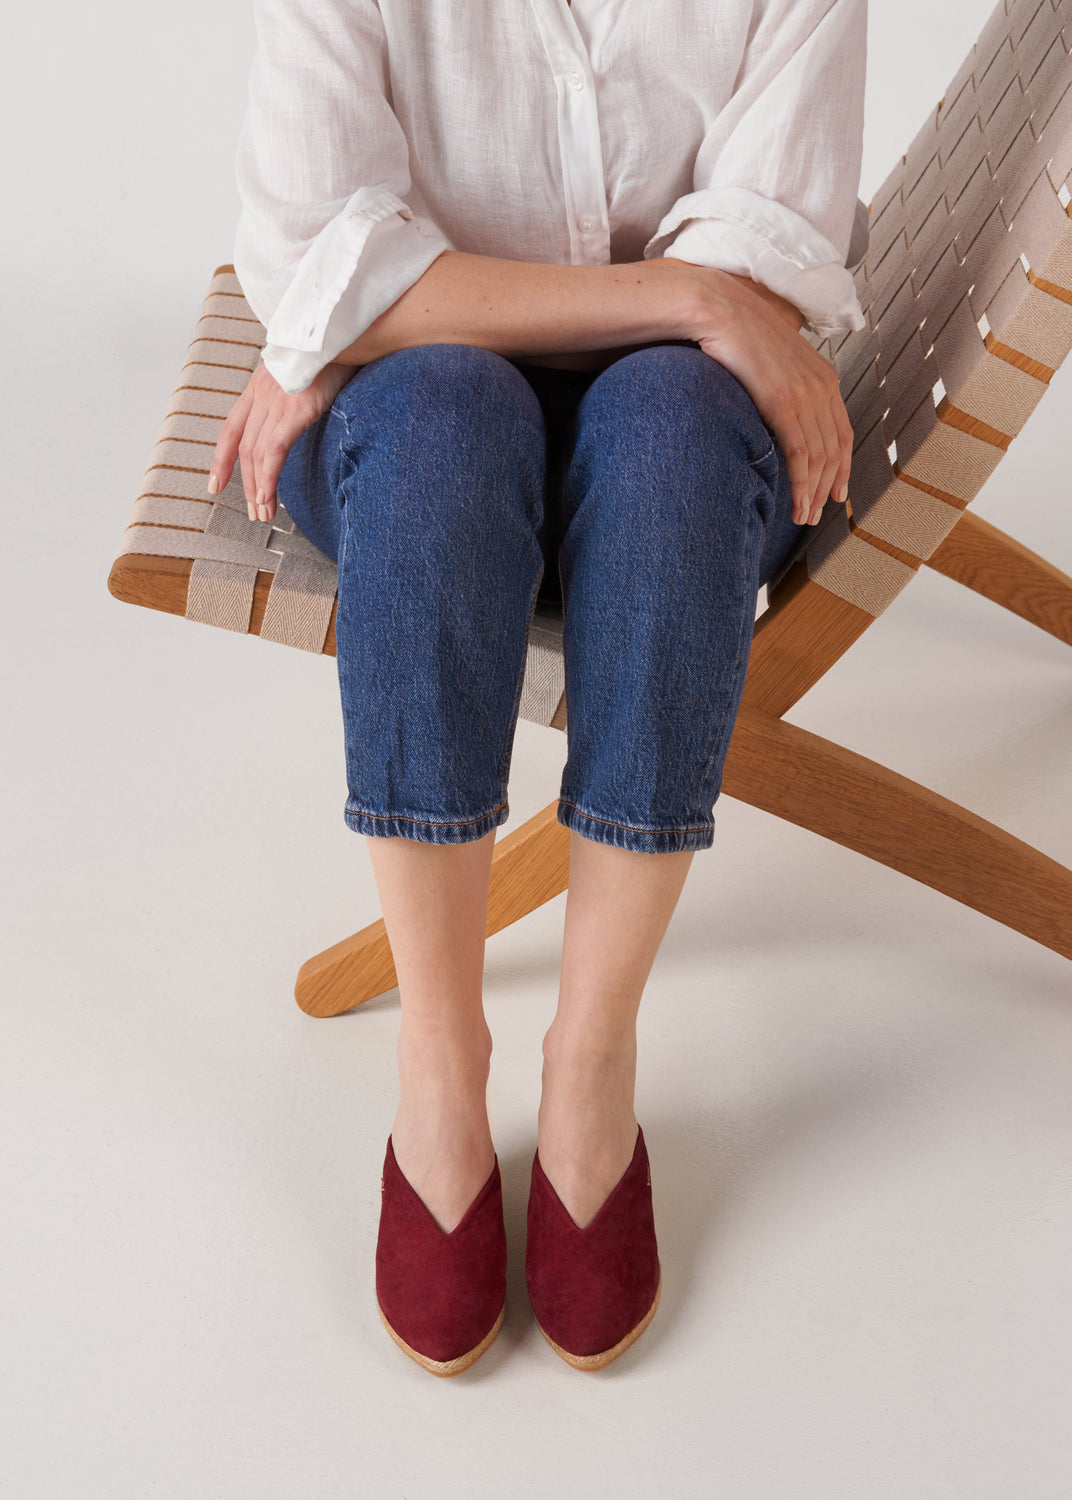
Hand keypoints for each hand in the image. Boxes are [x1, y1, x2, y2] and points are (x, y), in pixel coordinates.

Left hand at [208, 359, 358, 521]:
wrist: (346, 325)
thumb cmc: (336, 347)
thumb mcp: (308, 367)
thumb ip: (299, 389)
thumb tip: (306, 406)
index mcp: (261, 383)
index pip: (233, 427)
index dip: (223, 458)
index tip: (217, 482)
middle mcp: (262, 392)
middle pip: (244, 447)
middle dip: (245, 483)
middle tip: (254, 511)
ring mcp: (277, 400)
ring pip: (256, 454)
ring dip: (257, 488)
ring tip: (263, 513)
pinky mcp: (296, 409)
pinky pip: (274, 451)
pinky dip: (268, 478)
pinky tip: (269, 497)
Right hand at [678, 265, 852, 526]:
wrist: (718, 308)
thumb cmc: (735, 334)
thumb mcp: (771, 360)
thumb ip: (784, 383)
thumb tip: (777, 407)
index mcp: (823, 375)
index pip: (842, 431)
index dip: (842, 466)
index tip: (836, 492)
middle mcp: (821, 386)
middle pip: (834, 449)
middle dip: (828, 487)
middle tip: (816, 513)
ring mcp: (804, 394)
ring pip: (820, 457)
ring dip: (813, 493)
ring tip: (804, 517)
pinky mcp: (783, 402)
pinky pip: (801, 453)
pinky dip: (802, 483)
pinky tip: (797, 503)